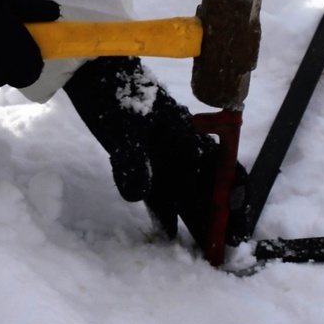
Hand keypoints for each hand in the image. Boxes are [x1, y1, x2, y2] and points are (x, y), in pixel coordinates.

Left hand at [64, 56, 248, 245]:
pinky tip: (166, 232)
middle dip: (216, 218)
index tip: (235, 224)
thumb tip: (138, 195)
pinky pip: (157, 191)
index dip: (234, 196)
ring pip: (184, 192)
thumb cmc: (115, 89)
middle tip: (220, 253)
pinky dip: (164, 211)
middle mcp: (179, 147)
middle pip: (206, 187)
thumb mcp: (124, 121)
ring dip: (193, 218)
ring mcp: (159, 155)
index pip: (222, 169)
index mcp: (187, 135)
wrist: (89, 70)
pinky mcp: (138, 161)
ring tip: (200, 250)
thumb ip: (132, 159)